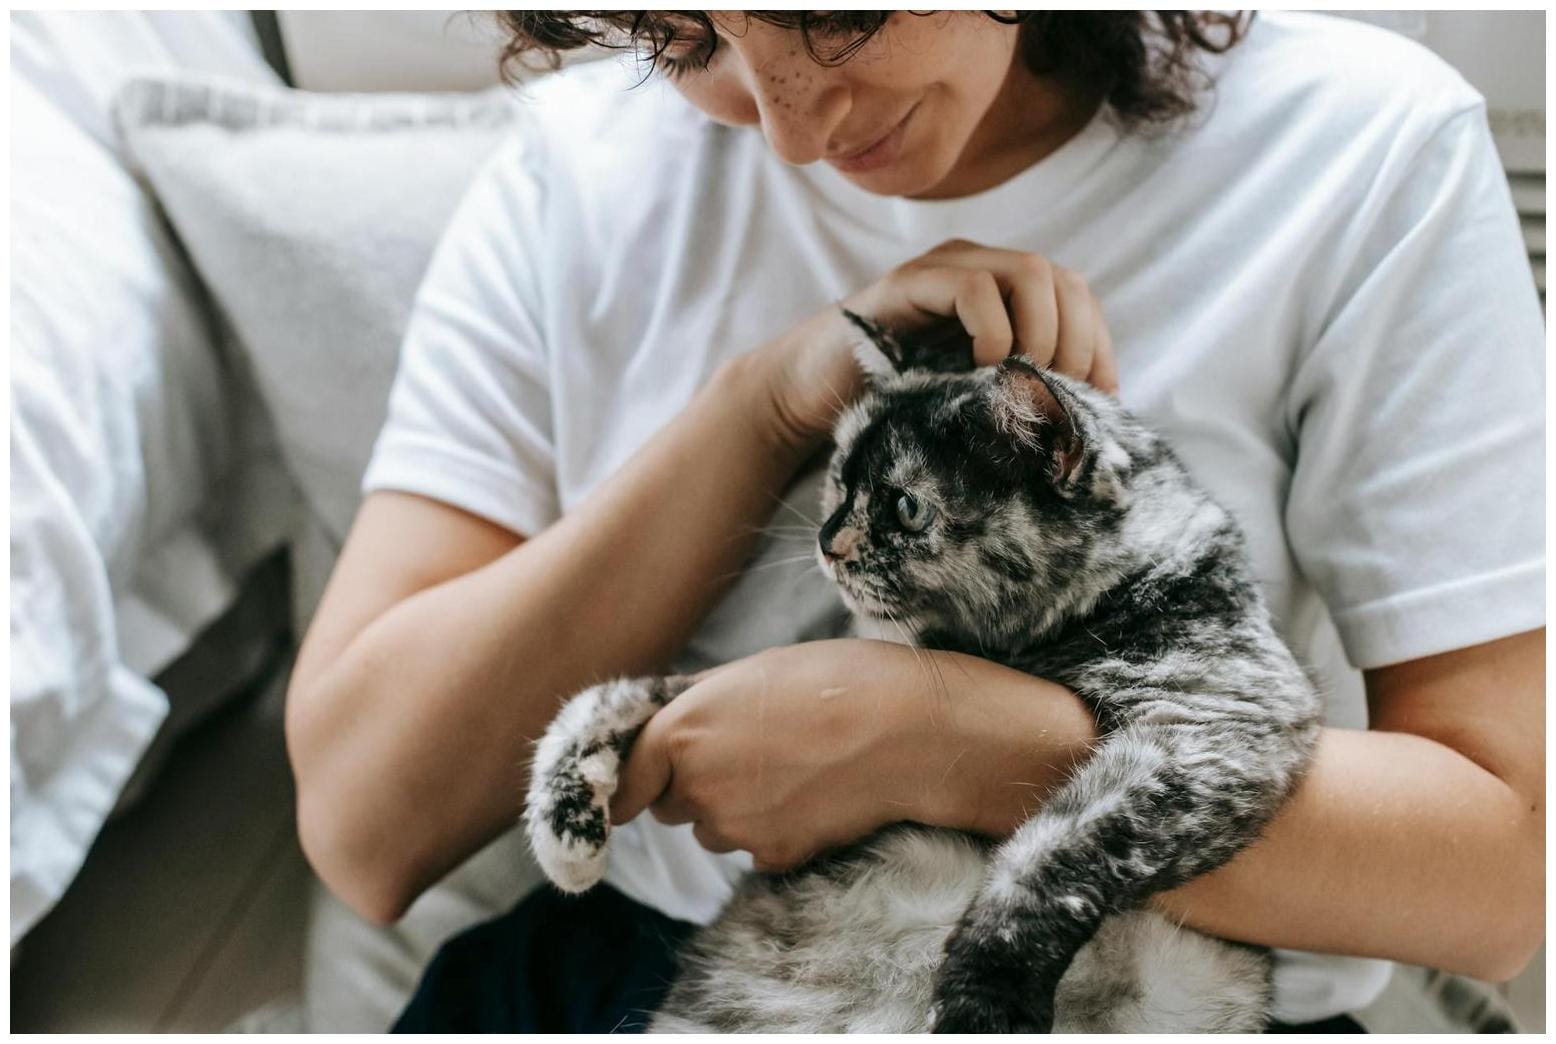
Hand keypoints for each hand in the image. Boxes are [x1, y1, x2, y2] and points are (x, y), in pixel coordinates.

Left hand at [608, 641, 907, 870]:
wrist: (910, 731)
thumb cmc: (837, 681)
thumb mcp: (754, 670)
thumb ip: (701, 702)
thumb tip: (670, 718)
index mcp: (683, 731)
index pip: (627, 778)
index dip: (632, 782)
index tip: (637, 785)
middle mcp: (697, 786)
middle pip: (670, 805)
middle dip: (693, 786)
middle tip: (746, 751)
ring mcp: (736, 828)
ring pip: (713, 828)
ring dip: (733, 808)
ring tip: (789, 768)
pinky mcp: (775, 855)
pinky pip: (754, 848)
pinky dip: (773, 828)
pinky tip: (811, 794)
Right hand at [758, 239, 1117, 450]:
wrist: (805, 398)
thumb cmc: (889, 404)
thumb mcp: (969, 398)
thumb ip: (1015, 390)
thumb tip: (1081, 419)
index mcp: (1000, 291)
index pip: (1076, 296)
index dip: (1099, 346)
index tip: (1099, 401)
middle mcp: (977, 266)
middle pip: (1063, 279)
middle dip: (1078, 344)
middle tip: (1058, 399)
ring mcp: (942, 268)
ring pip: (1030, 272)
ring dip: (1042, 335)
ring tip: (1022, 383)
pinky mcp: (908, 284)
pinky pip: (974, 289)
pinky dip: (993, 332)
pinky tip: (981, 371)